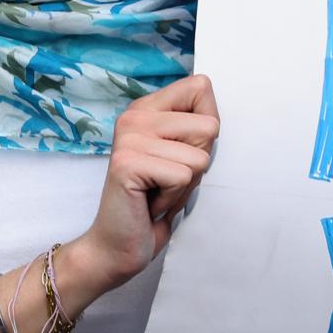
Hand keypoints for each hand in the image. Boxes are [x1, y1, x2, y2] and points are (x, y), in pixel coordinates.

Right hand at [77, 75, 218, 287]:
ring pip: (199, 157)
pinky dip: (173, 198)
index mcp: (147, 108)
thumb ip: (195, 130)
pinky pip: (182, 176)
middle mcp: (134, 116)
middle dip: (198, 162)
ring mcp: (129, 138)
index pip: (200, 87)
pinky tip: (150, 202)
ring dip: (185, 185)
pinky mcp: (127, 163)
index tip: (181, 153)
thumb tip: (214, 115)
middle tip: (167, 179)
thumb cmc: (154, 201)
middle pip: (209, 125)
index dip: (207, 127)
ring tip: (158, 191)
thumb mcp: (182, 157)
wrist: (118, 245)